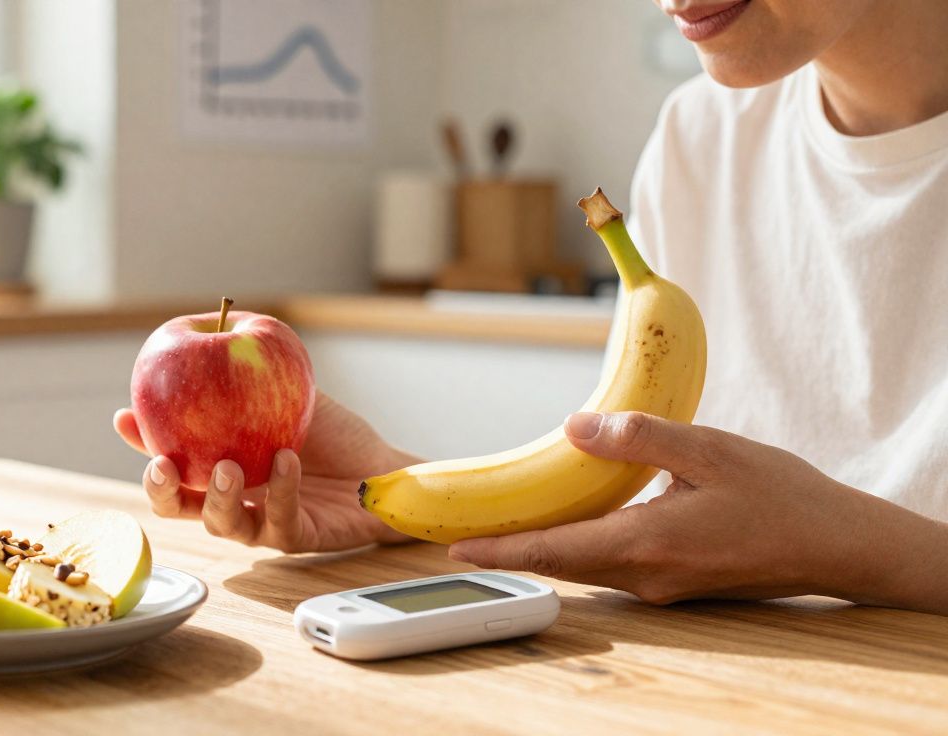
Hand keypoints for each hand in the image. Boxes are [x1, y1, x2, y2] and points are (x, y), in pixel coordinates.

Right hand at [114, 391, 415, 551]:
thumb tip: (216, 322)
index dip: (142, 443)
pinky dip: (281, 491)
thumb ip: (248, 368)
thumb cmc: (333, 433)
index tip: (126, 417)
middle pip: (178, 506)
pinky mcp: (294, 538)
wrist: (380, 470)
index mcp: (219, 465)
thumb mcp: (287, 389)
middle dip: (161, 490)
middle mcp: (232, 498)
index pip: (170, 458)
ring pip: (221, 524)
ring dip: (217, 497)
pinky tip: (286, 461)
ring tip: (227, 467)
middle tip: (162, 466)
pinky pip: (279, 522)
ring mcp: (260, 521)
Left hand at [450, 411, 947, 613]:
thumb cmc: (779, 495)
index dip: (502, 550)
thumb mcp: (710, 450)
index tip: (456, 546)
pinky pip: (610, 565)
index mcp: (649, 543)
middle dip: (510, 547)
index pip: (556, 551)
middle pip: (560, 563)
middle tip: (462, 529)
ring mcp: (660, 585)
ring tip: (502, 521)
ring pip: (584, 567)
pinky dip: (579, 545)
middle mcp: (646, 575)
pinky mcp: (672, 582)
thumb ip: (638, 438)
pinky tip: (570, 520)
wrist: (835, 544)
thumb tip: (574, 426)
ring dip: (544, 546)